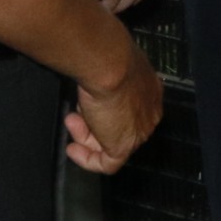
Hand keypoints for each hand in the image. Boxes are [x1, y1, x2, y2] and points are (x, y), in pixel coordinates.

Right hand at [66, 37, 162, 172]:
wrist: (109, 63)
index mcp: (150, 91)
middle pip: (119, 126)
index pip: (129, 109)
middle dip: (93, 123)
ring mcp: (139, 131)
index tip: (87, 107)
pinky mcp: (125, 146)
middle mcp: (149, 112)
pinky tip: (72, 149)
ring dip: (85, 135)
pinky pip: (107, 163)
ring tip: (70, 121)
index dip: (105, 110)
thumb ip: (108, 78)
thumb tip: (97, 83)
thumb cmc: (108, 58)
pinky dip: (88, 159)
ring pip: (111, 142)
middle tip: (74, 116)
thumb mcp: (110, 66)